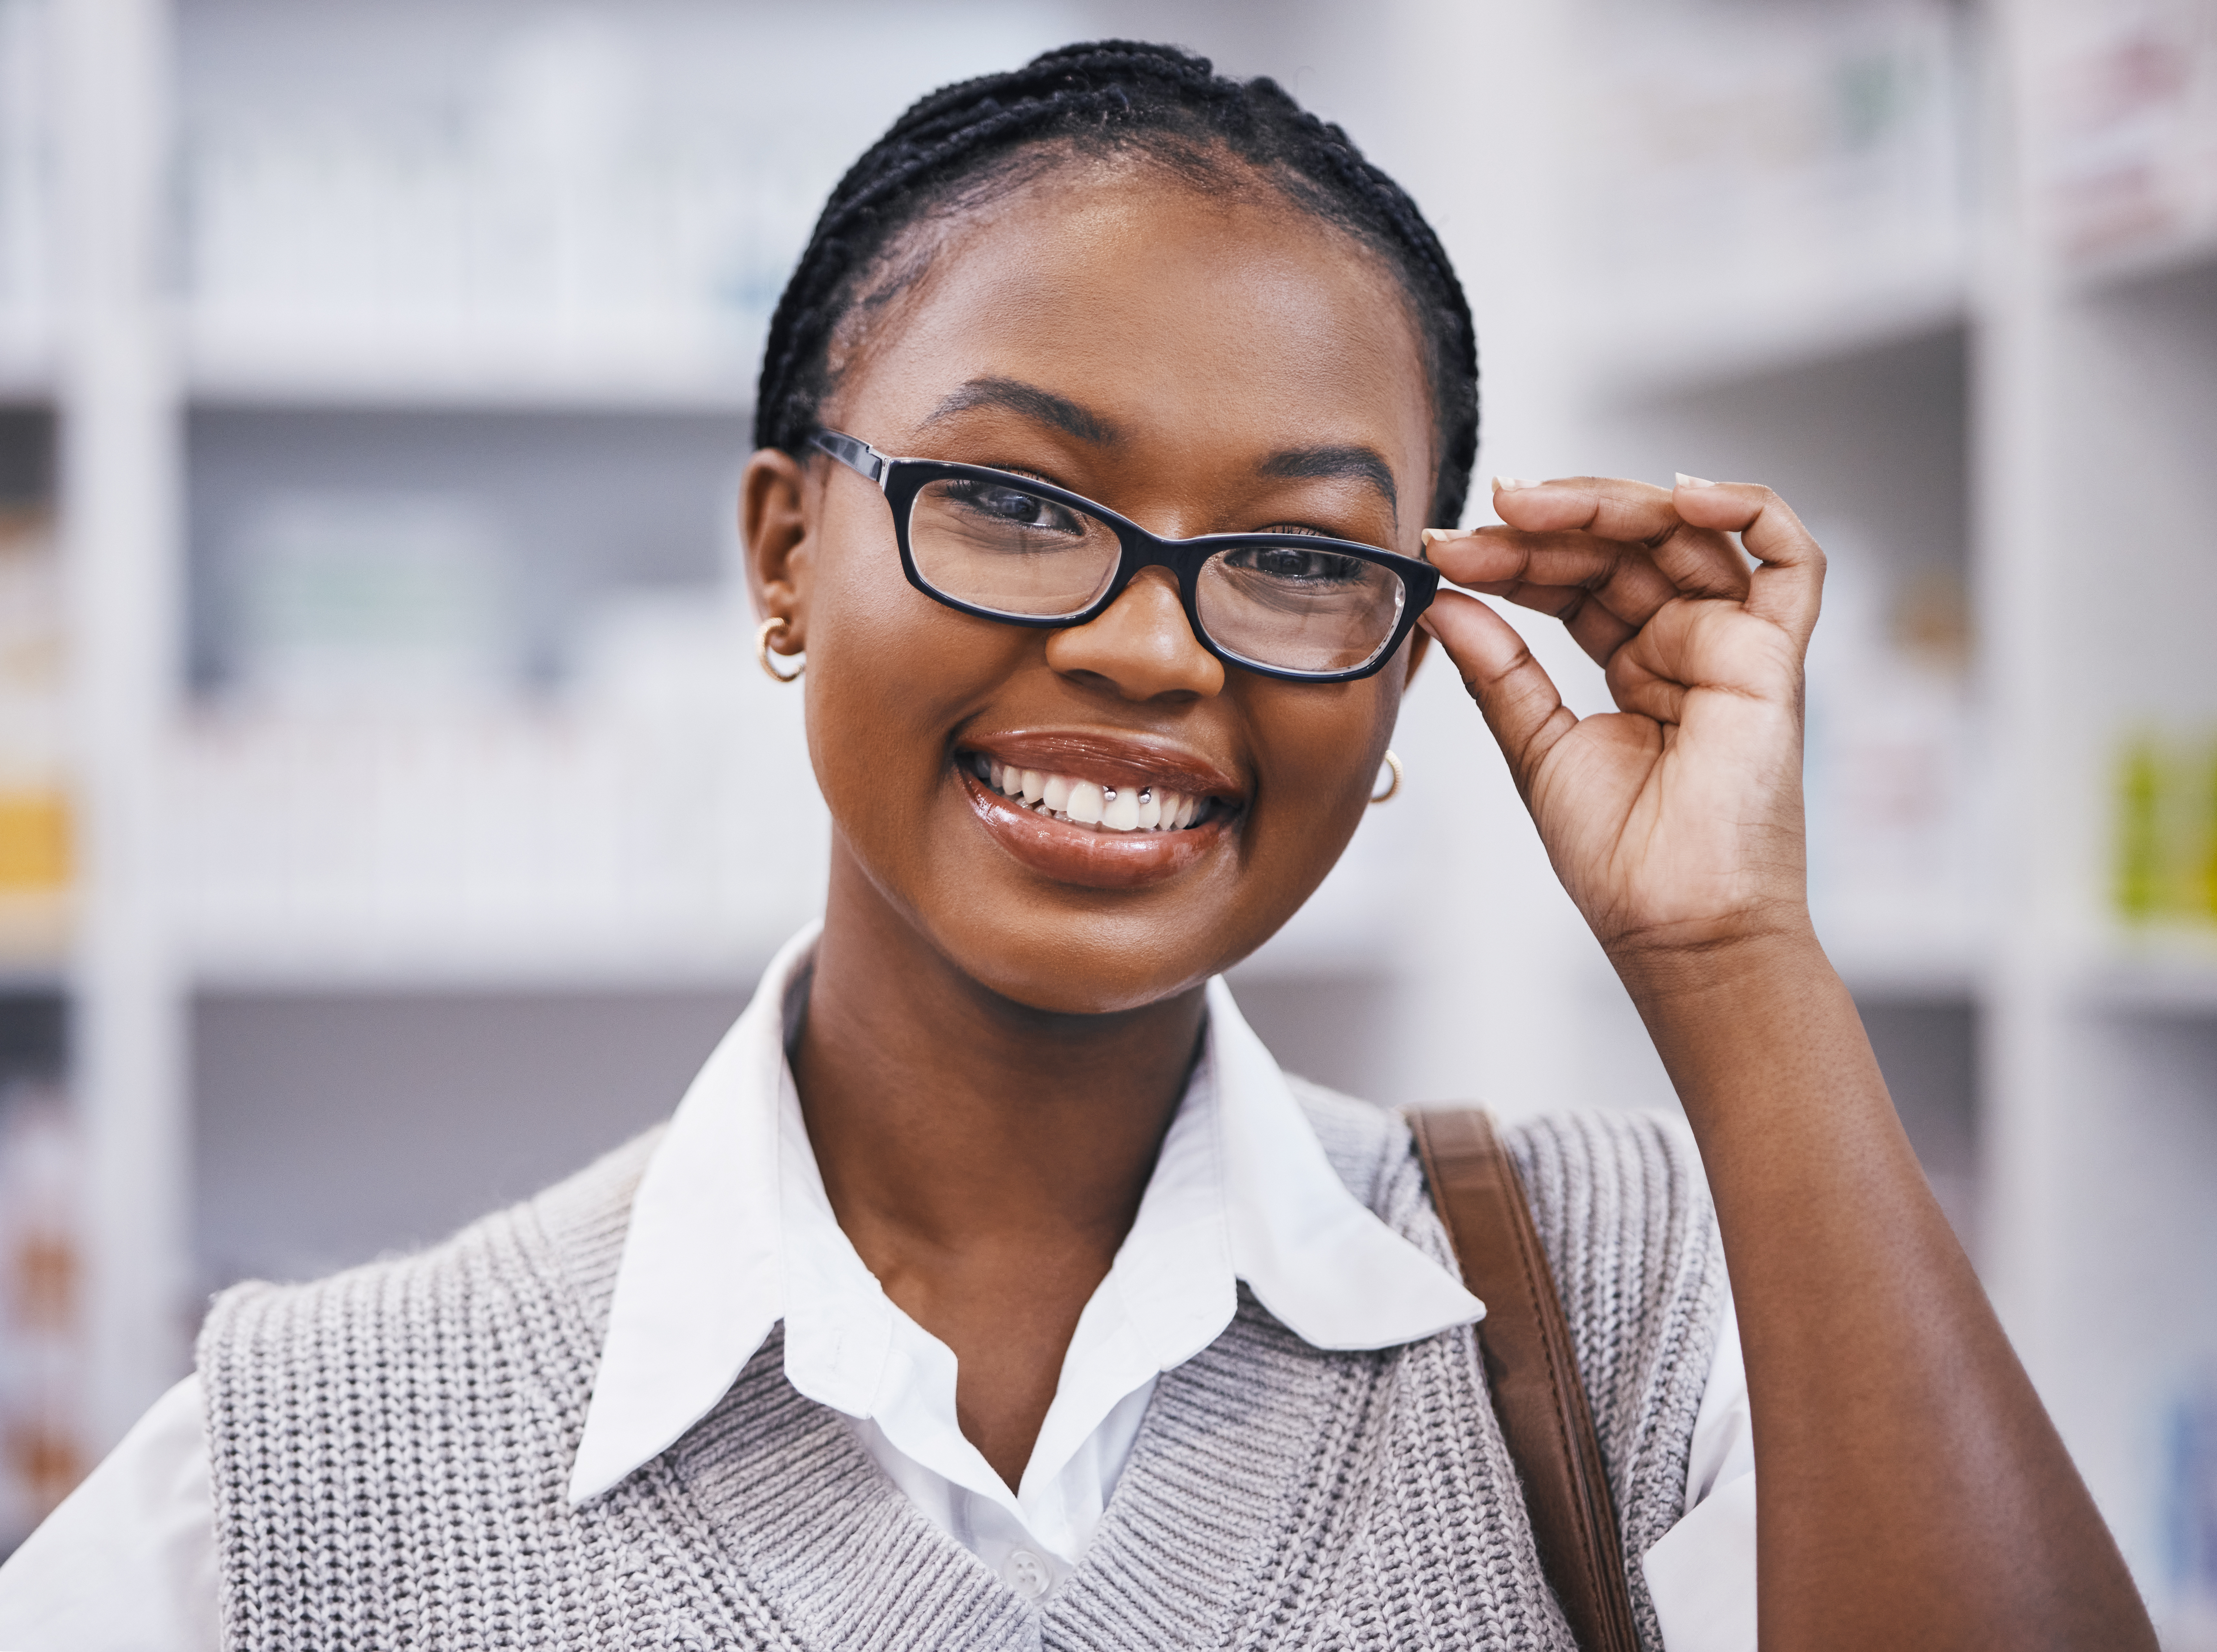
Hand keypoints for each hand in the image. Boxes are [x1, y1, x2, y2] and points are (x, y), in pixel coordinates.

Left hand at [1419, 475, 1822, 962]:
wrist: (1674, 925)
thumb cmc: (1619, 859)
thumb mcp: (1536, 746)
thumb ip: (1497, 667)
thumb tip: (1443, 598)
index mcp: (1637, 666)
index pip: (1577, 582)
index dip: (1516, 557)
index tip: (1448, 550)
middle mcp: (1689, 646)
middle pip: (1624, 550)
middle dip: (1549, 526)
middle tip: (1483, 518)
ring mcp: (1735, 647)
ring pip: (1686, 537)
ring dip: (1609, 507)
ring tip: (1534, 504)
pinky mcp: (1777, 658)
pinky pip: (1792, 560)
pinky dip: (1748, 510)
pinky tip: (1683, 494)